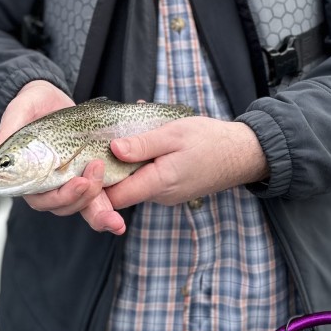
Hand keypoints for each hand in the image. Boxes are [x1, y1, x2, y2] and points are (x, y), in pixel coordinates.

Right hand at [0, 82, 126, 235]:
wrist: (52, 95)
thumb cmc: (32, 103)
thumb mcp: (20, 110)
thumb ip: (8, 131)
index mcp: (28, 176)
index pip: (40, 198)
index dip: (59, 197)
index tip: (78, 182)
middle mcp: (48, 184)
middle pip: (64, 206)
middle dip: (82, 200)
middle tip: (96, 178)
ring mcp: (69, 181)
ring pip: (82, 206)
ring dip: (98, 206)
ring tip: (109, 188)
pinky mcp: (87, 175)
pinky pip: (98, 196)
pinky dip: (110, 205)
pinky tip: (121, 219)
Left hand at [104, 116, 267, 209]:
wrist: (243, 154)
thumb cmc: (210, 140)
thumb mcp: (174, 134)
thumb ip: (143, 143)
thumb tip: (112, 149)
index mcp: (159, 183)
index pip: (115, 197)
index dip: (96, 185)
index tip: (86, 162)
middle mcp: (160, 195)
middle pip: (121, 190)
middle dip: (107, 169)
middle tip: (98, 142)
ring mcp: (167, 193)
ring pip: (134, 181)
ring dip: (125, 161)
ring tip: (118, 134)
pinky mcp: (172, 187)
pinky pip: (148, 176)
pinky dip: (140, 160)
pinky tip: (141, 137)